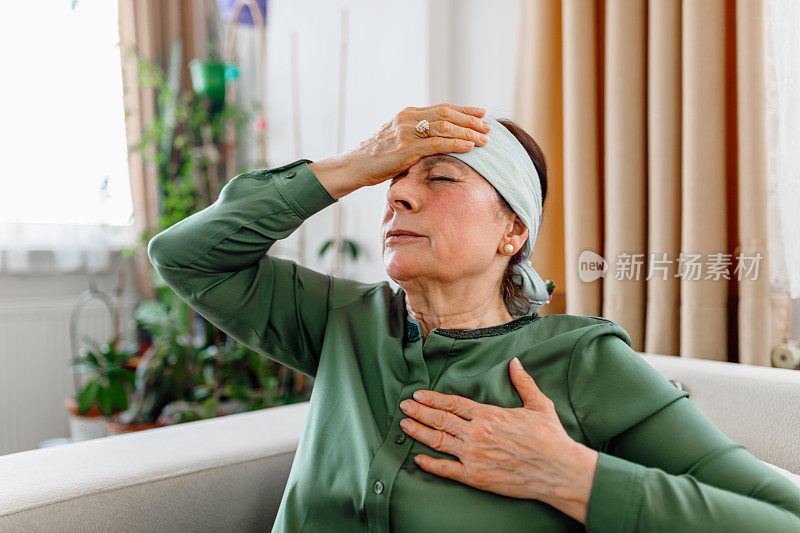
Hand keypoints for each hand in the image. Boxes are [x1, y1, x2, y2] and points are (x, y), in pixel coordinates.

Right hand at [310, 103, 492, 197]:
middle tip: (488, 127)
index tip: (482, 113)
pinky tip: (469, 146)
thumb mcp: (398, 141)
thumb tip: (438, 140)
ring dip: (468, 132)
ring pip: (444, 127)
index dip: (464, 110)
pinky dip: (455, 143)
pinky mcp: (405, 149)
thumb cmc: (377, 157)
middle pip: (446, 114)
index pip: (442, 108)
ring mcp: (406, 133)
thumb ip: (416, 136)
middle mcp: (408, 119)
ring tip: (484, 139)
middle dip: (470, 120)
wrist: (355, 166)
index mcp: (408, 114)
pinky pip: (436, 144)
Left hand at [398, 357, 598, 523]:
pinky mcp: (476, 476)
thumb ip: (523, 382)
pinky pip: (446, 469)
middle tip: (403, 406)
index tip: (419, 394)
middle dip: (419, 411)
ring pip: (438, 441)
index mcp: (488, 414)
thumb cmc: (550, 438)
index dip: (433, 398)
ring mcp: (474, 455)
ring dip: (419, 432)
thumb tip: (515, 363)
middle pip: (440, 419)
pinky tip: (418, 458)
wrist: (557, 470)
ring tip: (405, 425)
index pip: (453, 403)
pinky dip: (430, 464)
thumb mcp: (538, 404)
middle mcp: (476, 433)